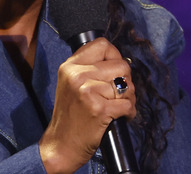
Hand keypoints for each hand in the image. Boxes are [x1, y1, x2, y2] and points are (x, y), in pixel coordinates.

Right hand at [39, 38, 135, 173]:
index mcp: (70, 66)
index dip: (115, 57)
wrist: (61, 145)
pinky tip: (121, 117)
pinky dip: (129, 112)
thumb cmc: (70, 116)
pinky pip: (127, 104)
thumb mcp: (70, 84)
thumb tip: (120, 61)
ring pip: (127, 86)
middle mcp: (77, 75)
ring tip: (119, 107)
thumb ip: (89, 68)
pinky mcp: (98, 109)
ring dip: (129, 98)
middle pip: (121, 65)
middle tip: (119, 94)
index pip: (103, 45)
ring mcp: (87, 91)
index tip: (114, 71)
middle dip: (126, 81)